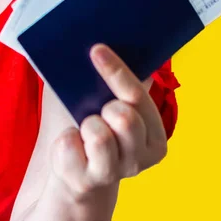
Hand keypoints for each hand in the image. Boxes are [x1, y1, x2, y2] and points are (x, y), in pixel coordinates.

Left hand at [51, 44, 167, 201]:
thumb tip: (105, 42)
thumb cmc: (88, 125)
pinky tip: (72, 143)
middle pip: (125, 116)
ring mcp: (116, 170)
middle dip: (105, 105)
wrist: (72, 169)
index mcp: (154, 133)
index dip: (118, 70)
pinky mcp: (88, 178)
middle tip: (95, 106)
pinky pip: (73, 145)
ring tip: (84, 129)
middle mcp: (141, 156)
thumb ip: (111, 79)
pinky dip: (67, 138)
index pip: (139, 95)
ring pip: (99, 132)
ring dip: (86, 124)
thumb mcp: (101, 100)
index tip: (96, 49)